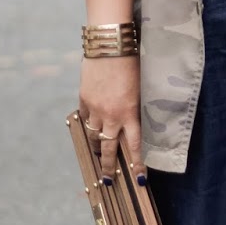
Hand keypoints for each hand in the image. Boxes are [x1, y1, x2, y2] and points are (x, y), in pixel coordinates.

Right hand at [79, 55, 143, 181]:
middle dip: (109, 166)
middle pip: (109, 148)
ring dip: (98, 145)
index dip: (137, 164)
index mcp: (130, 113)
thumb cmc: (133, 62)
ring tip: (99, 152)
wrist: (110, 46)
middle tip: (108, 178)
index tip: (139, 178)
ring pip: (94, 135)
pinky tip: (90, 126)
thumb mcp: (141, 88)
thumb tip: (135, 121)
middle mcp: (112, 115)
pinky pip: (85, 118)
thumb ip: (136, 107)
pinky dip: (88, 124)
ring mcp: (96, 108)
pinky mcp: (84, 98)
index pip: (134, 146)